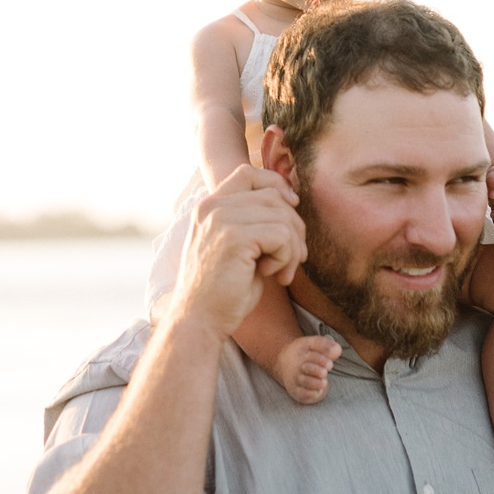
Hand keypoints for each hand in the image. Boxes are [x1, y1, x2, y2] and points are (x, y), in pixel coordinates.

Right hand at [166, 164, 306, 342]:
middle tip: (293, 259)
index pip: (249, 173)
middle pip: (273, 196)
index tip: (290, 208)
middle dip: (293, 228)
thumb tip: (291, 200)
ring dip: (292, 247)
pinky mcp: (234, 237)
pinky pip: (282, 234)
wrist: (199, 320)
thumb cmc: (222, 290)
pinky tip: (272, 275)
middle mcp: (212, 206)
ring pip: (282, 215)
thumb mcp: (234, 246)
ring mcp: (221, 219)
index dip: (276, 185)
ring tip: (282, 272)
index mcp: (209, 206)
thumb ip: (252, 221)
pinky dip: (287, 257)